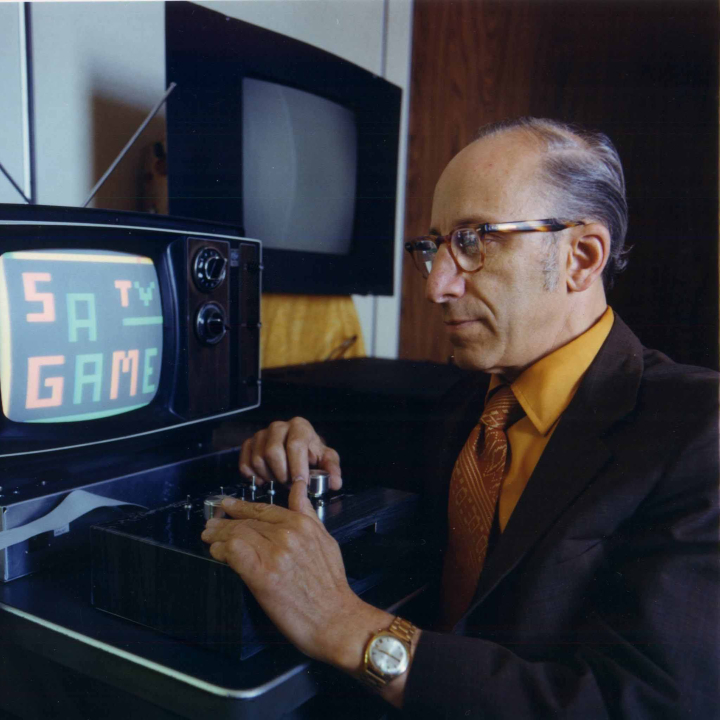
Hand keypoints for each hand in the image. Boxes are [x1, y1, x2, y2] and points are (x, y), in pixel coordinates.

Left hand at [201, 479, 389, 668]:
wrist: (335, 619)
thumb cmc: (331, 585)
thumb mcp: (325, 539)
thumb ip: (307, 512)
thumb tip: (298, 487)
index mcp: (302, 524)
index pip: (263, 509)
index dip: (241, 507)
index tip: (228, 505)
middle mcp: (287, 534)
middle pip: (247, 521)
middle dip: (225, 521)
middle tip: (211, 524)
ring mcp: (274, 553)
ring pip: (237, 534)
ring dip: (219, 535)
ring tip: (209, 537)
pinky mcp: (262, 575)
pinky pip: (234, 553)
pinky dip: (221, 550)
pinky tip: (216, 552)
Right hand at [239, 417, 341, 488]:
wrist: (298, 448)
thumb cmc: (311, 453)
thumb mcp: (326, 459)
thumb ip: (332, 469)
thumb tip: (335, 482)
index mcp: (300, 427)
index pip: (295, 445)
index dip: (297, 467)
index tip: (300, 483)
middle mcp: (279, 427)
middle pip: (272, 452)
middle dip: (282, 473)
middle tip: (290, 483)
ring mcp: (261, 434)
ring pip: (258, 459)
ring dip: (269, 476)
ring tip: (280, 479)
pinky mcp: (249, 444)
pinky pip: (245, 463)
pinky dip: (254, 476)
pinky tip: (265, 478)